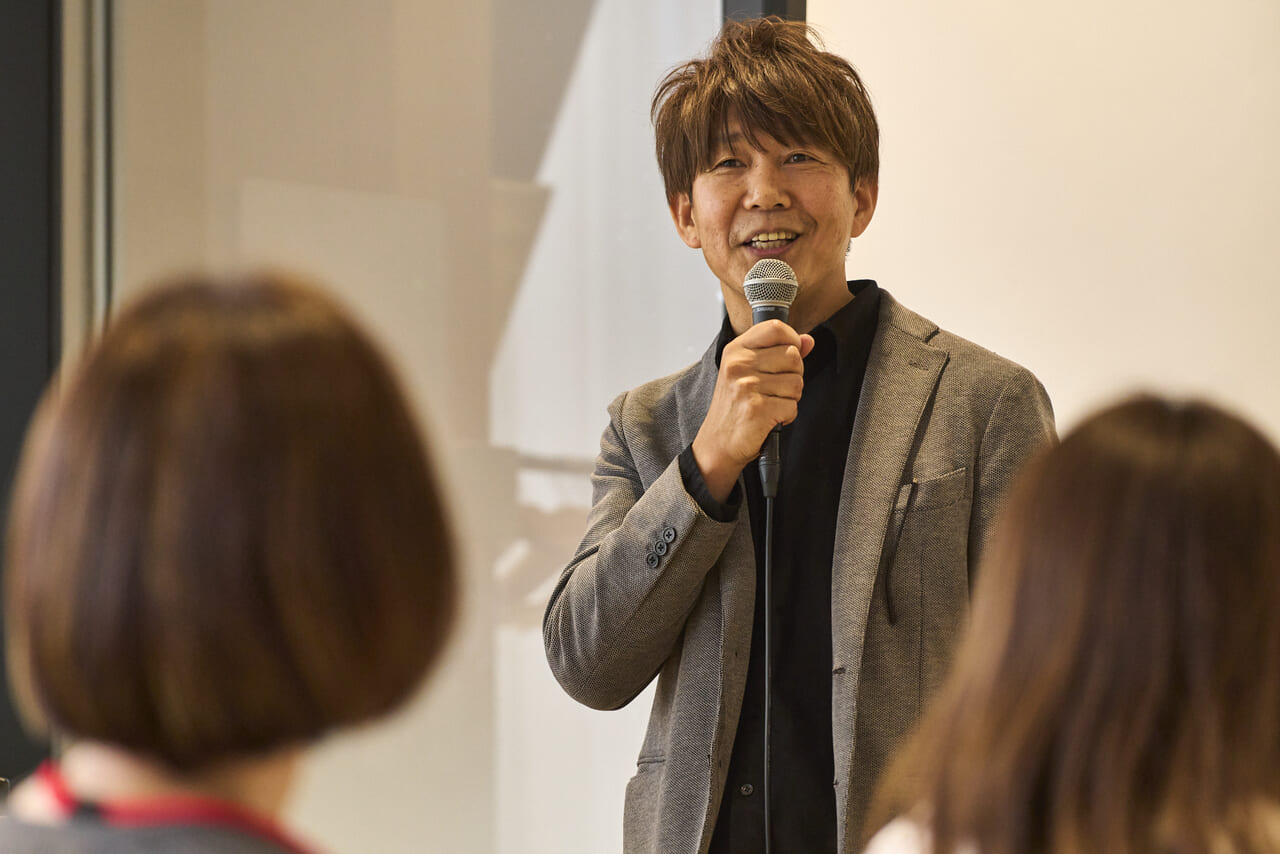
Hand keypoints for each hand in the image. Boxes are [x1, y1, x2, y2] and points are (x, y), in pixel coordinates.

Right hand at [692, 320, 814, 502]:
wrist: (717, 444)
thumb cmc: (734, 408)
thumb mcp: (748, 372)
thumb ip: (778, 352)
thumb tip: (807, 340)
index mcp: (736, 351)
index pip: (776, 328)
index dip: (792, 340)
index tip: (788, 356)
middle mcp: (739, 365)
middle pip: (793, 355)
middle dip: (794, 375)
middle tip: (776, 389)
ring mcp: (747, 386)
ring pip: (797, 382)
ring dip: (791, 397)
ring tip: (771, 404)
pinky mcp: (757, 409)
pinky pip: (793, 406)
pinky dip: (787, 415)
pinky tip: (770, 418)